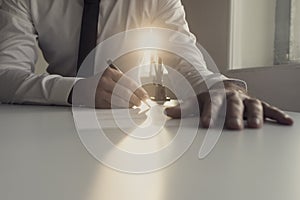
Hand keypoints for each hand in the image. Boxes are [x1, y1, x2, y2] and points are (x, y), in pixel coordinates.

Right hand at [69, 67, 148, 108]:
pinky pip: (111, 107)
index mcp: (110, 73)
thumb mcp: (112, 78)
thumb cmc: (102, 83)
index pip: (128, 82)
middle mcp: (105, 82)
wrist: (83, 88)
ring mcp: (100, 92)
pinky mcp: (97, 102)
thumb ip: (124, 83)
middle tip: (141, 103)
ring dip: (128, 105)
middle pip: (124, 92)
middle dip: (135, 99)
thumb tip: (139, 94)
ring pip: (118, 100)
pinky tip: (125, 109)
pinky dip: (120, 109)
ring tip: (134, 106)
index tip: (145, 96)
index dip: (139, 91)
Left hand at [165, 82, 293, 129]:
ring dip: (255, 115)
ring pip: (252, 104)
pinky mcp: (256, 103)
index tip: (207, 124)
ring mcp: (245, 99)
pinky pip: (268, 107)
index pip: (211, 104)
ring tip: (256, 126)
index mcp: (215, 94)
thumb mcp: (194, 101)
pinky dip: (277, 114)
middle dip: (234, 115)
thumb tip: (167, 112)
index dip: (209, 114)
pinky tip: (286, 122)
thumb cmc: (208, 97)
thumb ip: (182, 108)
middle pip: (233, 104)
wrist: (222, 85)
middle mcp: (231, 95)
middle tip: (234, 127)